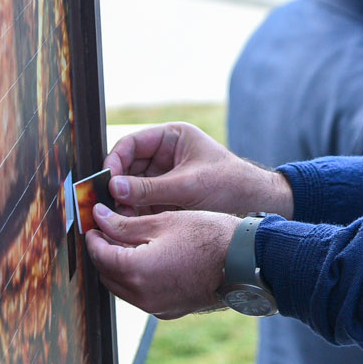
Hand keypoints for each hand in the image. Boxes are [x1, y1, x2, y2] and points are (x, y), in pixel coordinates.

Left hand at [84, 206, 238, 318]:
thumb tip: (98, 218)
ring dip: (118, 267)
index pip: (99, 255)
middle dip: (103, 252)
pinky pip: (141, 296)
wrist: (244, 262)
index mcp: (136, 271)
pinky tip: (147, 259)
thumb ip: (124, 224)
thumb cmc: (208, 236)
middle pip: (106, 274)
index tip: (95, 221)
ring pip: (122, 288)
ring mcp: (155, 307)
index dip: (93, 236)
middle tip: (107, 229)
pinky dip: (136, 279)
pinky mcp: (168, 311)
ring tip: (127, 242)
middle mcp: (142, 296)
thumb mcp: (162, 222)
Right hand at [105, 123, 293, 217]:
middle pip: (128, 167)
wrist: (257, 206)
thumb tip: (113, 187)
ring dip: (123, 203)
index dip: (115, 160)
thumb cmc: (230, 185)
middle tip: (106, 205)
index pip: (132, 144)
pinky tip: (127, 225)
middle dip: (117, 186)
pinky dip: (134, 214)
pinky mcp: (167, 199)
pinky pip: (142, 204)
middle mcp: (164, 156)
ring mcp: (165, 178)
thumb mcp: (189, 185)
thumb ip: (150, 188)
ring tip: (116, 219)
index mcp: (172, 138)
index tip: (106, 181)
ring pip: (132, 189)